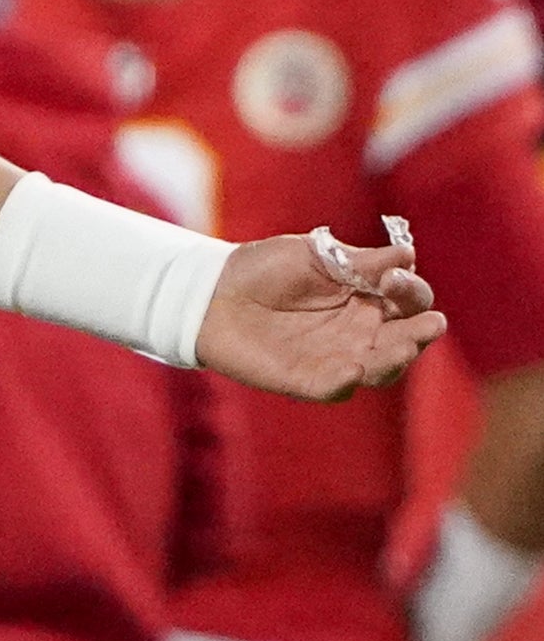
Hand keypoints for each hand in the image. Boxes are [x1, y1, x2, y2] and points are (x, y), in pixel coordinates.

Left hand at [195, 232, 442, 400]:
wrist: (210, 292)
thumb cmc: (263, 268)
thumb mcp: (312, 255)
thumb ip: (358, 261)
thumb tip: (407, 253)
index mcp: (367, 299)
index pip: (409, 302)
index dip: (410, 291)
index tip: (395, 278)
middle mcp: (360, 333)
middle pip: (404, 339)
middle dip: (419, 332)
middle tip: (431, 324)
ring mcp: (336, 358)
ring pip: (379, 368)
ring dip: (394, 359)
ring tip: (402, 345)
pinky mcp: (306, 379)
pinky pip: (333, 387)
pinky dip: (344, 380)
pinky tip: (353, 367)